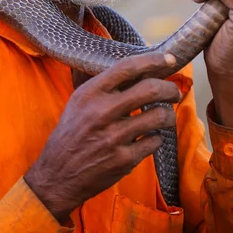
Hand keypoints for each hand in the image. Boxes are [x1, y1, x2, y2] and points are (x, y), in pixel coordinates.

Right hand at [25, 53, 179, 221]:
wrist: (59, 173)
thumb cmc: (72, 132)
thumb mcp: (78, 100)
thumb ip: (103, 84)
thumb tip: (132, 65)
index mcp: (91, 93)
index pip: (128, 67)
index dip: (153, 60)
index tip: (169, 59)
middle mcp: (102, 112)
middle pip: (151, 89)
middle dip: (169, 89)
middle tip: (174, 92)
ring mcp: (114, 137)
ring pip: (158, 116)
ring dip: (168, 115)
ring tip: (165, 115)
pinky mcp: (124, 159)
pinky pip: (155, 141)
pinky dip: (157, 138)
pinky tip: (150, 137)